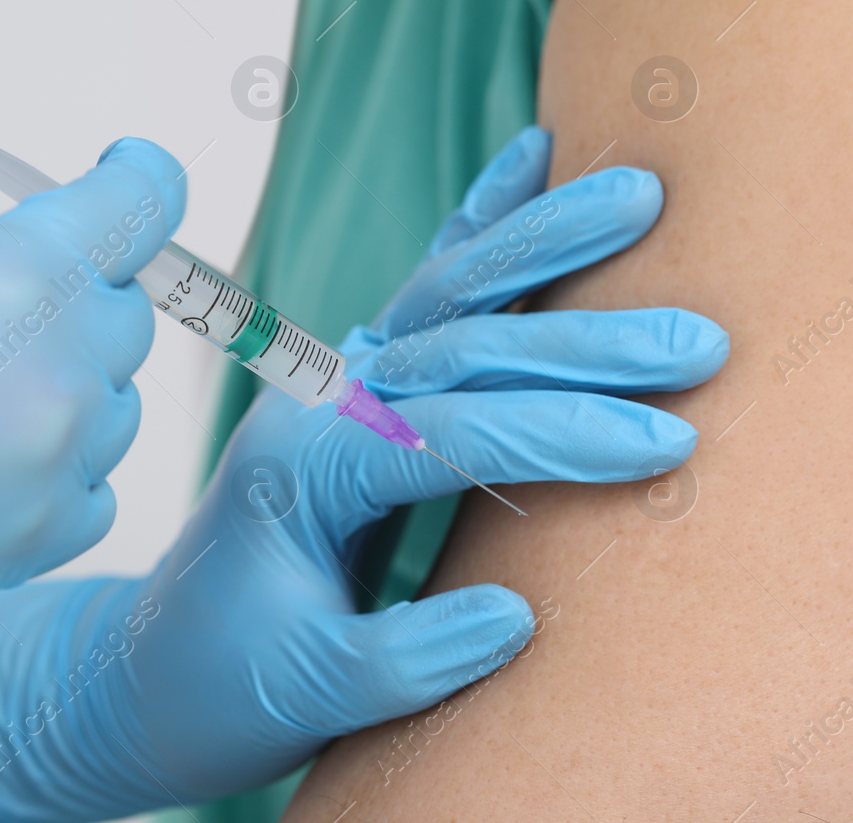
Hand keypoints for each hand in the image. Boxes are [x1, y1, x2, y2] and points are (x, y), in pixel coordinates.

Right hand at [0, 46, 183, 716]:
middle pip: (127, 309)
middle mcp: (58, 379)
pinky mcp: (26, 548)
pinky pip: (94, 491)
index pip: (144, 207)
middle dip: (79, 283)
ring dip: (70, 375)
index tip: (122, 173)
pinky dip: (60, 464)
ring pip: (117, 402)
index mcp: (19, 280)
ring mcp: (49, 473)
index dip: (139, 177)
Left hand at [0, 127, 729, 820]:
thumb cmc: (226, 687)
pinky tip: (535, 153)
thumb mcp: (311, 698)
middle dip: (587, 337)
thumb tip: (519, 614)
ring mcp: (343, 379)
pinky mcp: (365, 381)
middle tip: (699, 339)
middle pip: (465, 343)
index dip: (561, 436)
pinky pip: (432, 284)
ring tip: (643, 193)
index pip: (451, 433)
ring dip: (546, 239)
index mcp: (304, 469)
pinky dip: (485, 220)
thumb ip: (407, 660)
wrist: (152, 670)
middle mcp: (322, 401)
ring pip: (451, 287)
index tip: (665, 443)